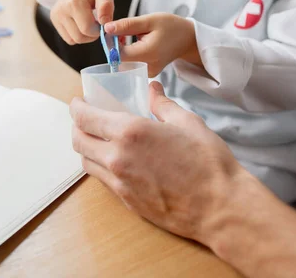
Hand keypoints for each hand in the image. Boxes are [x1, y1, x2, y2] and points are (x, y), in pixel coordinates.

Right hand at [50, 0, 114, 44]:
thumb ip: (106, 5)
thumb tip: (104, 23)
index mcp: (74, 2)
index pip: (87, 29)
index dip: (99, 29)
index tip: (102, 20)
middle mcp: (61, 10)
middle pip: (79, 37)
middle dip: (92, 34)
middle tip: (97, 22)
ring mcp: (55, 16)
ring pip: (73, 40)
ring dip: (85, 36)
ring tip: (89, 21)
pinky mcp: (54, 20)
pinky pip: (68, 38)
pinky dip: (77, 35)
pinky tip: (81, 23)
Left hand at [69, 81, 243, 243]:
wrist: (219, 207)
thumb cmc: (208, 162)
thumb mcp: (187, 122)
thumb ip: (163, 104)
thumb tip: (152, 89)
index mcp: (129, 132)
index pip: (85, 117)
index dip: (76, 107)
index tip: (78, 101)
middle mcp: (117, 157)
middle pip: (78, 140)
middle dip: (76, 126)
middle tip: (84, 118)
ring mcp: (119, 182)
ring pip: (86, 162)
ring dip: (85, 147)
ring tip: (96, 138)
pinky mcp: (126, 200)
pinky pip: (102, 179)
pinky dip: (100, 166)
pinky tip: (113, 159)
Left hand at [104, 14, 200, 76]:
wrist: (187, 39)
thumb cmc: (171, 27)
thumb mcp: (149, 20)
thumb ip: (127, 25)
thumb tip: (107, 29)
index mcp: (148, 54)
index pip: (119, 54)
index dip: (111, 43)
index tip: (112, 31)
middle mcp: (148, 67)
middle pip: (120, 60)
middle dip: (116, 46)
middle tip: (122, 31)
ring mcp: (148, 72)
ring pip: (124, 63)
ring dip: (122, 49)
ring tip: (132, 36)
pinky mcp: (148, 73)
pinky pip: (131, 64)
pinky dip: (129, 54)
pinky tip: (135, 44)